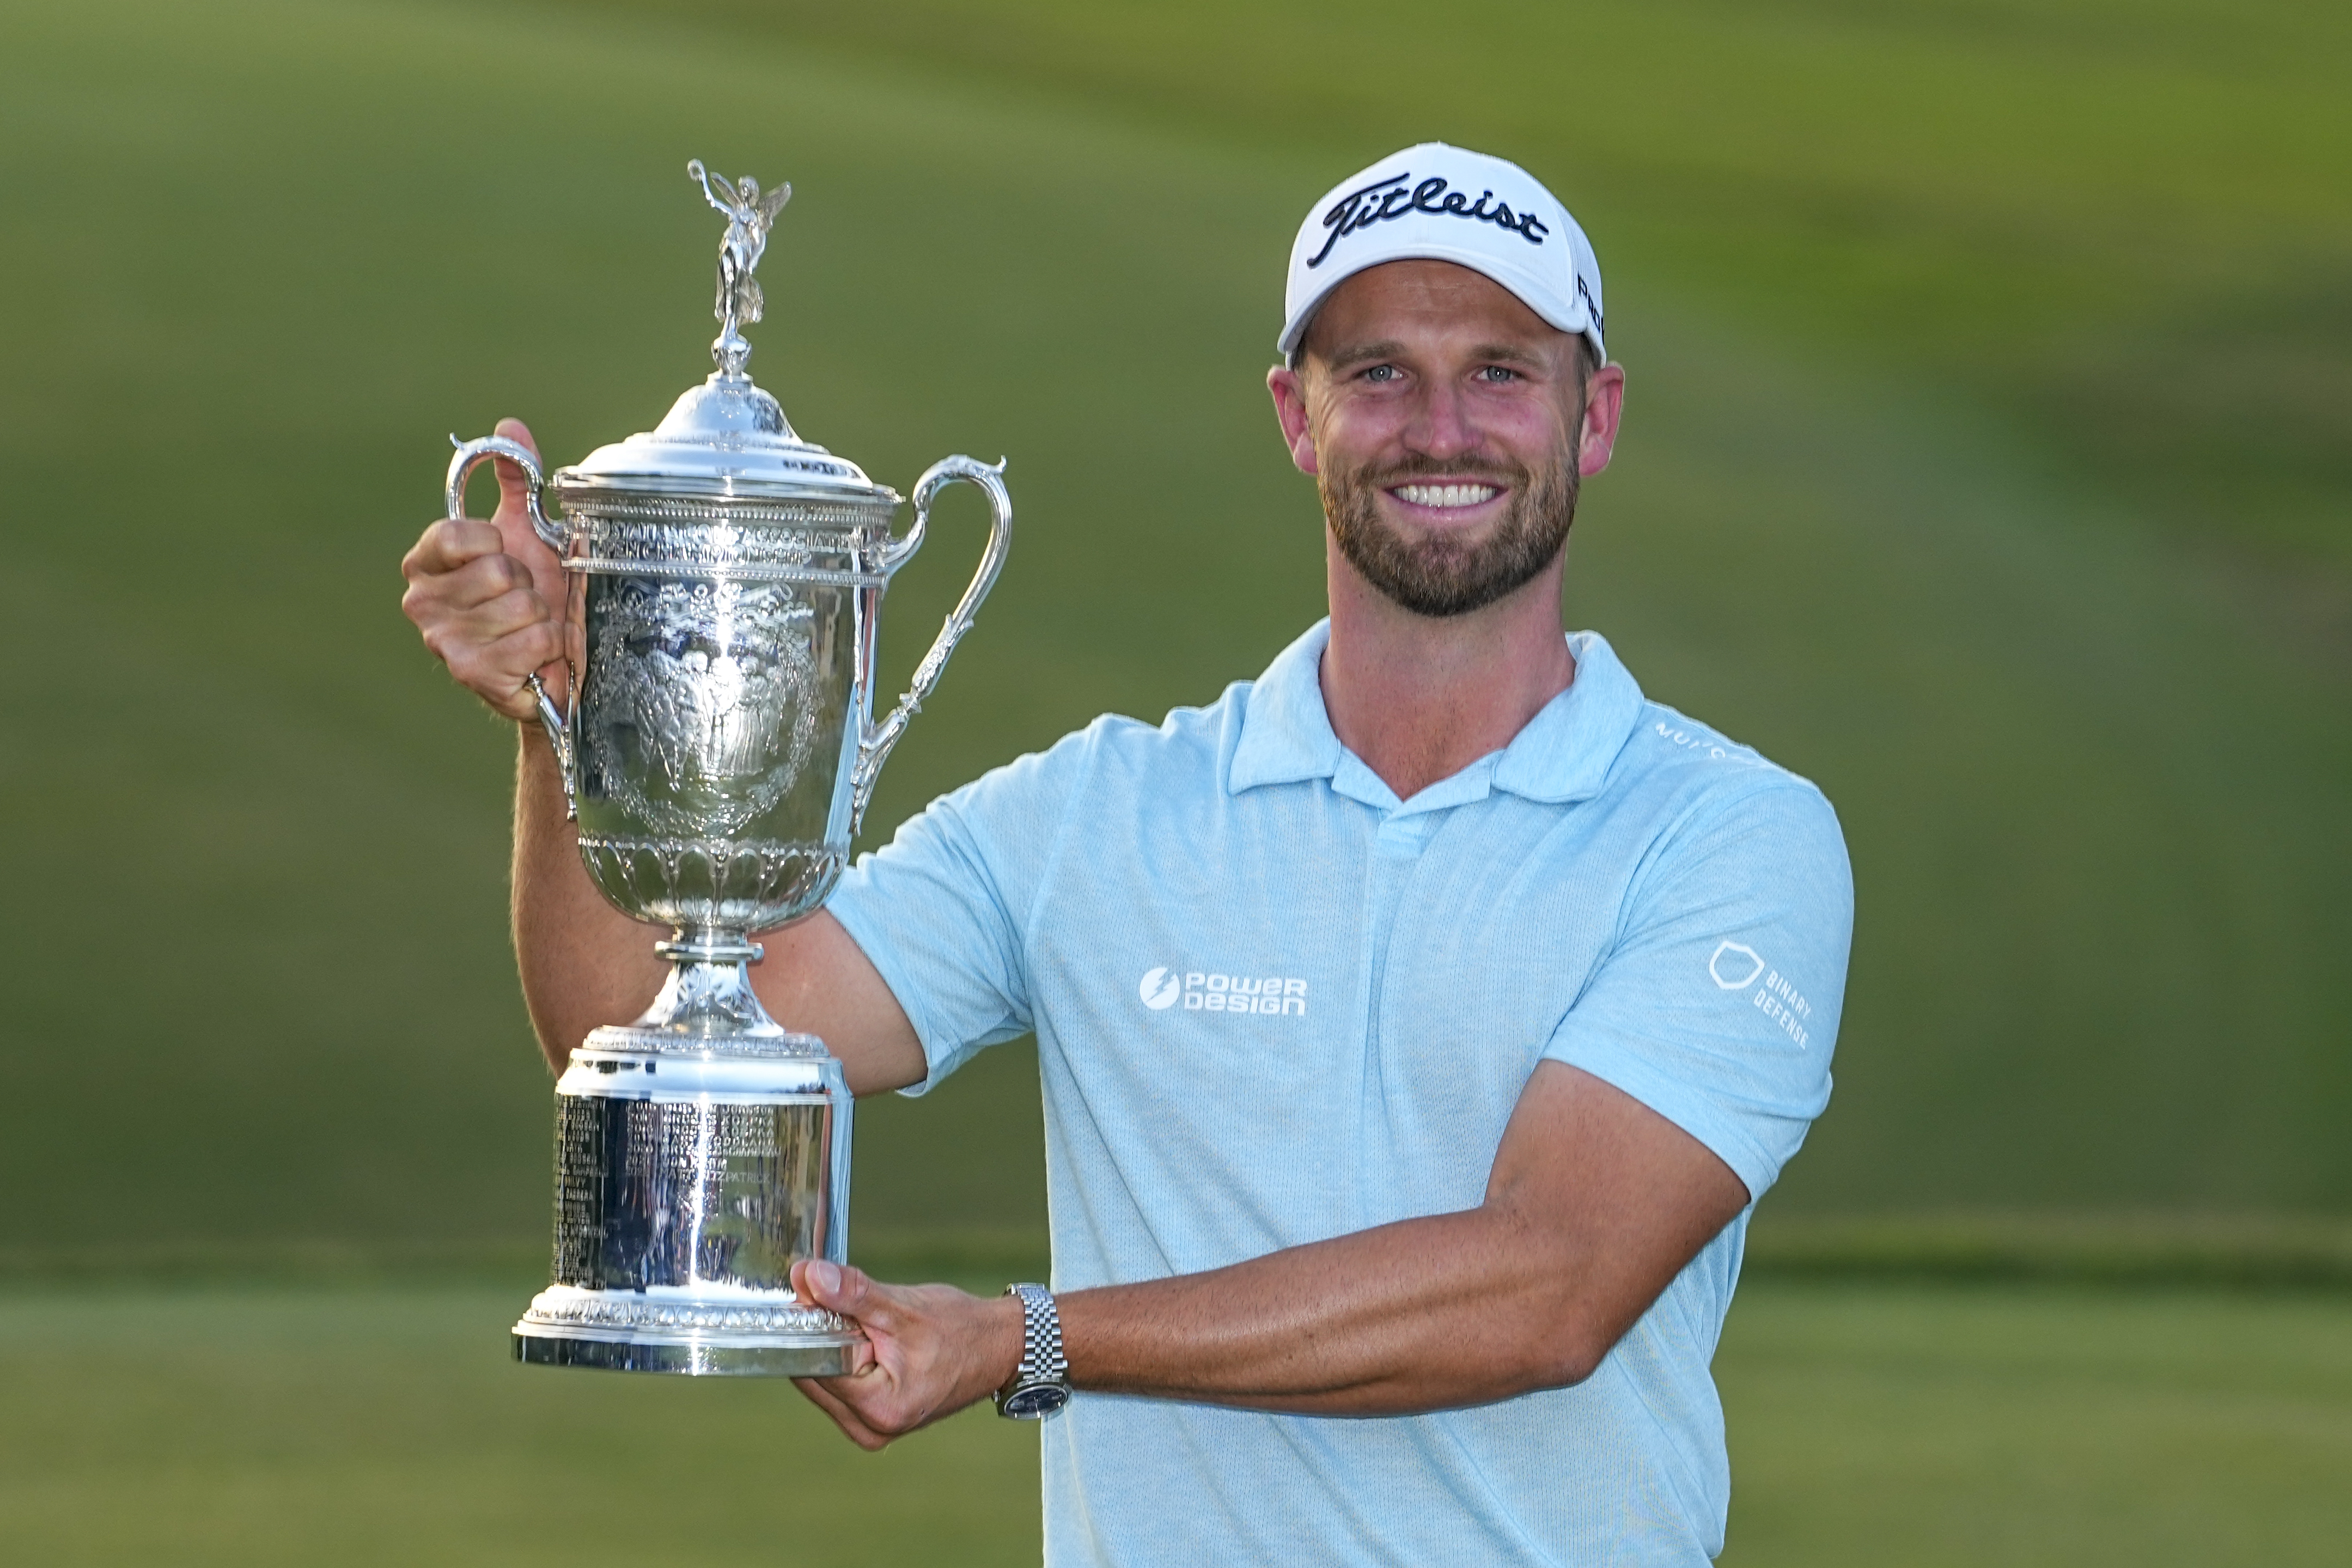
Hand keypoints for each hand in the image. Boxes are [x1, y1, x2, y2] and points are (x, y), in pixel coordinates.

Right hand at [399, 417, 576, 719]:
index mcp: (426, 562)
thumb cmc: (536, 596)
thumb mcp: (529, 533)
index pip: (453, 534)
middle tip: (525, 597)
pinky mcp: (470, 672)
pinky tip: (539, 653)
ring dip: (543, 616)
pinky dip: (550, 643)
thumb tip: (508, 427)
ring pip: (520, 606)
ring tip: (532, 626)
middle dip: (527, 583)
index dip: (492, 541)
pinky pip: (533, 639)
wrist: (553, 665)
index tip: (503, 552)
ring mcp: (442, 640)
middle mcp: (422, 601)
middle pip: (496, 570)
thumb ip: (515, 481)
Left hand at [788, 1259, 1025, 1449]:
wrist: (999, 1348)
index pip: (813, 1364)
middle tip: (843, 1301)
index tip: (809, 1289)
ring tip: (867, 1321)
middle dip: (819, 1333)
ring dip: (832, 1343)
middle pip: (811, 1373)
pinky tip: (867, 1335)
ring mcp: (869, 1428)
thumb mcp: (905, 1308)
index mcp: (878, 1408)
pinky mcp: (871, 1418)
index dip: (807, 1324)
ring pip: (821, 1377)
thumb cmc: (962, 1331)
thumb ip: (853, 1294)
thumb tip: (808, 1277)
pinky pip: (837, 1383)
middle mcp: (869, 1429)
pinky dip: (843, 1354)